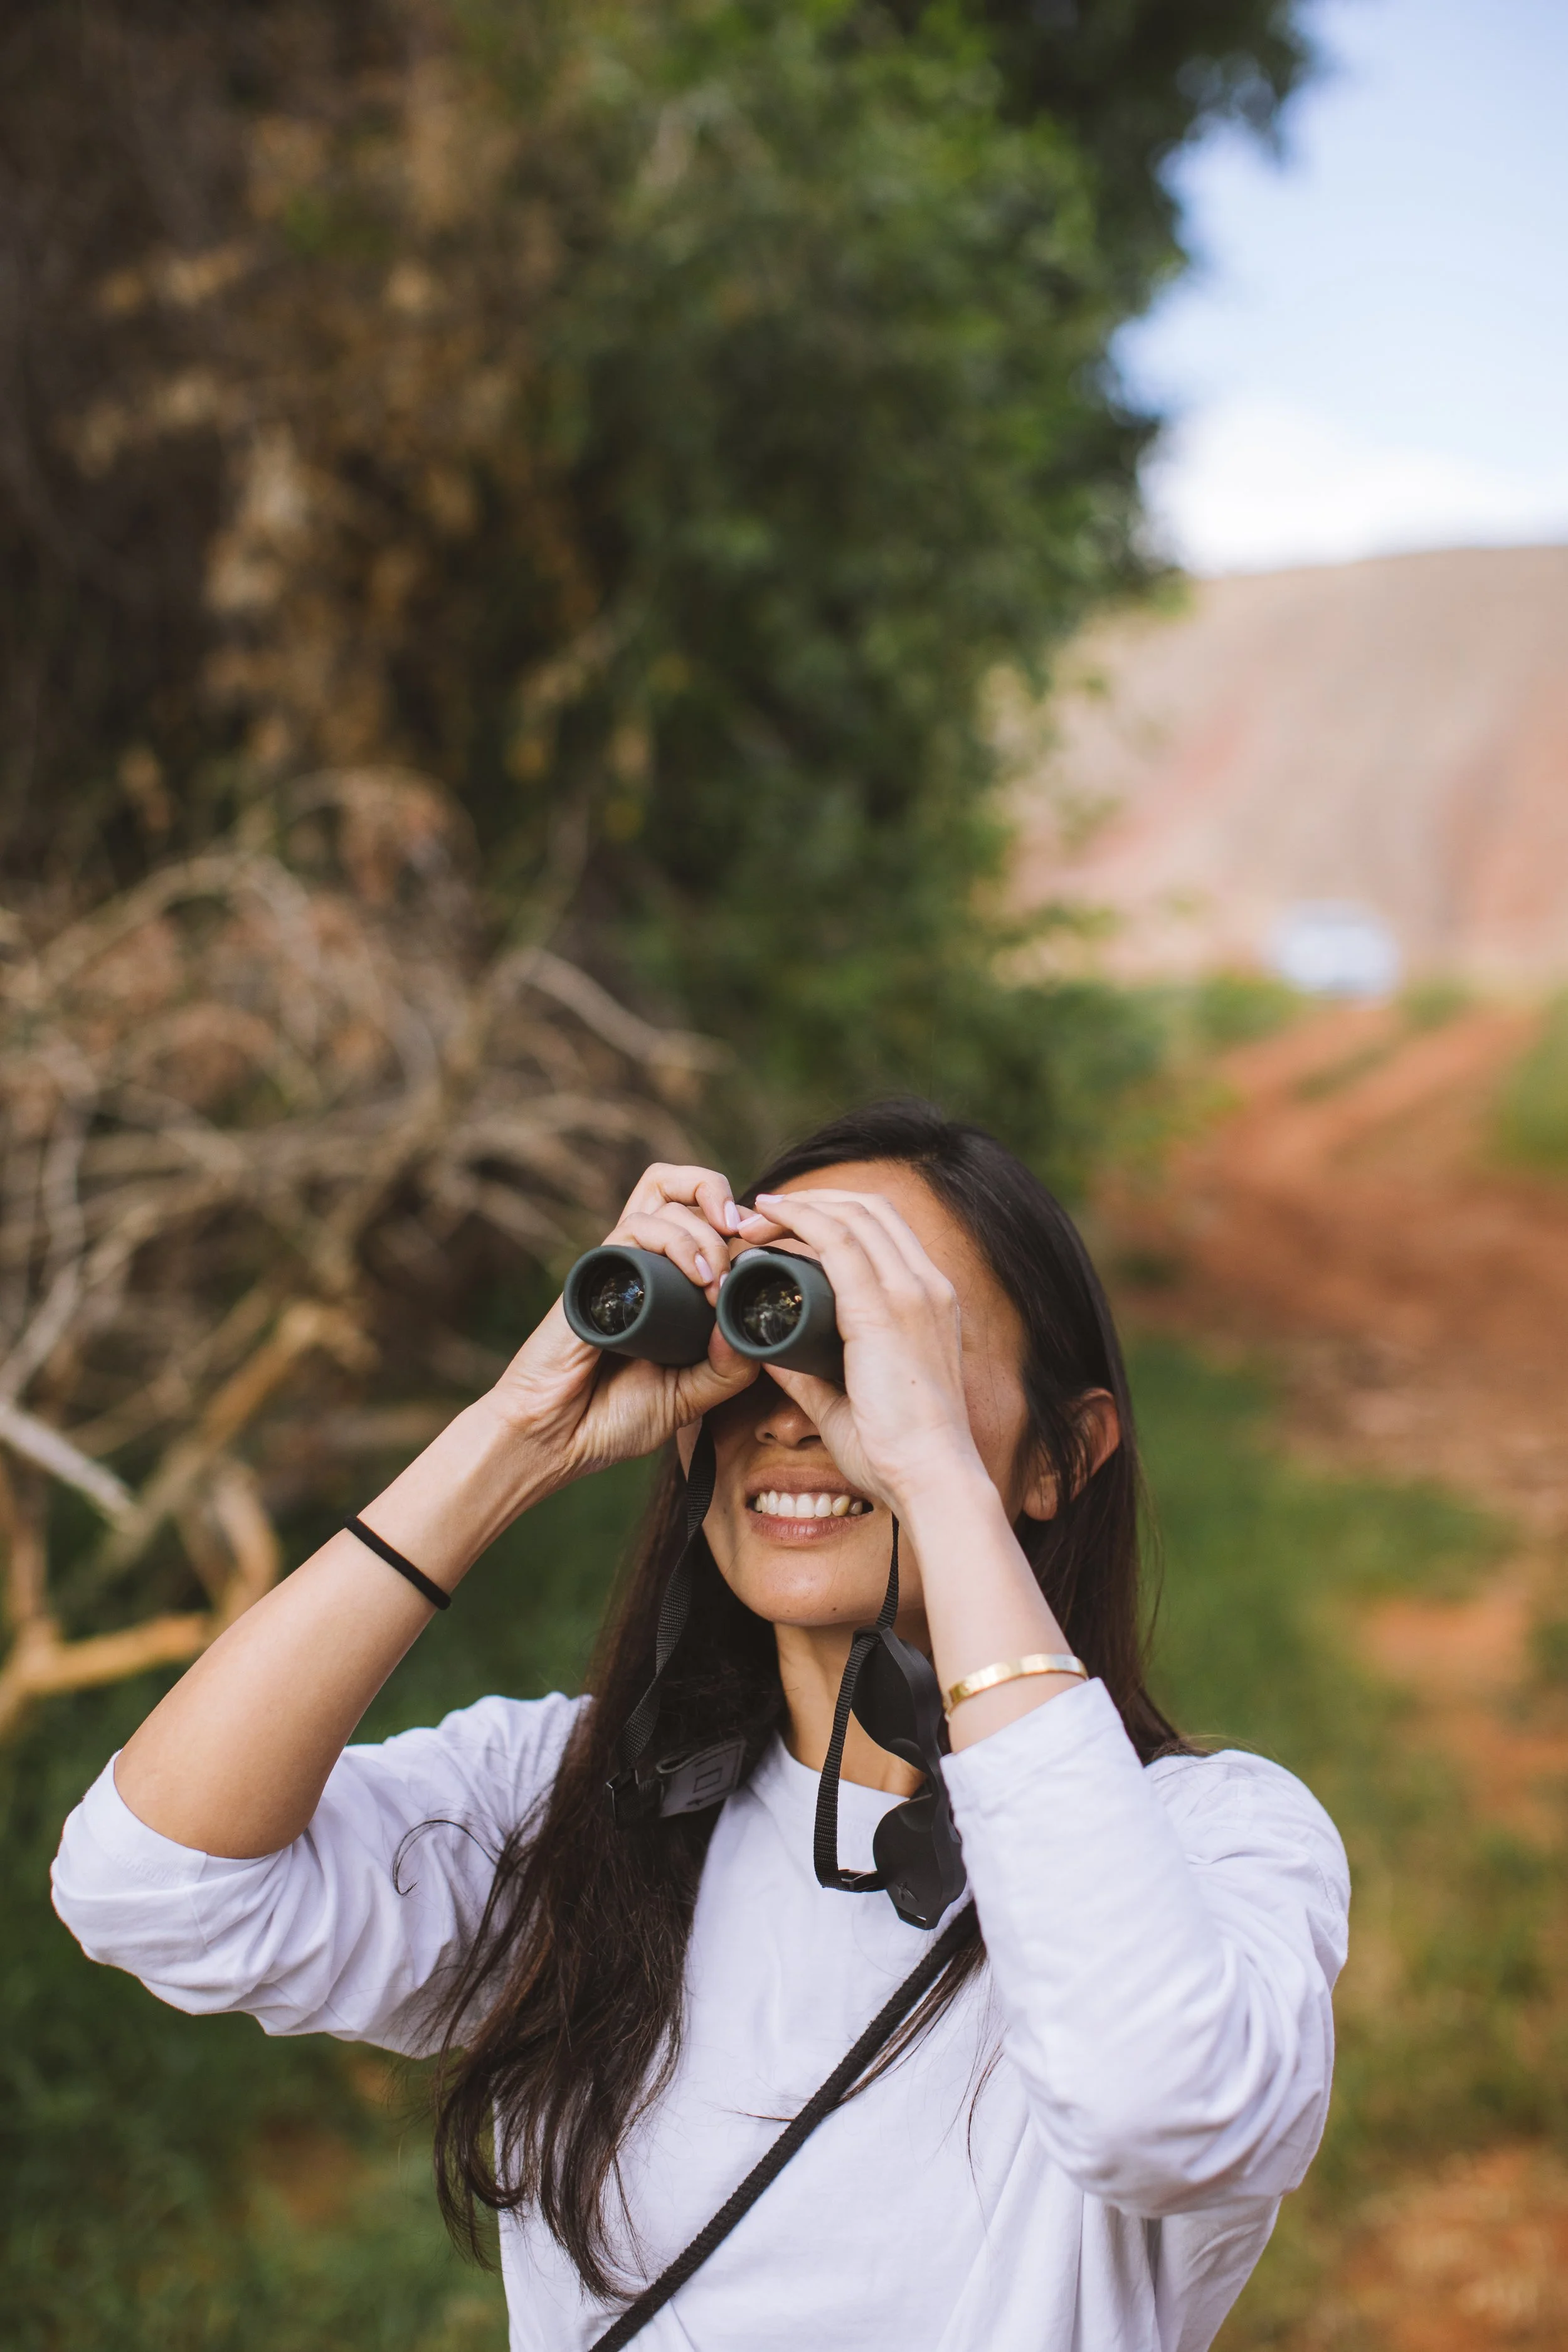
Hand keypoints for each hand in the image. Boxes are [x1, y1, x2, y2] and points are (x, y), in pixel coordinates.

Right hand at [489, 1164, 766, 1486]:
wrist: (556, 1440)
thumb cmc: (614, 1417)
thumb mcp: (692, 1395)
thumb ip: (727, 1368)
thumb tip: (751, 1327)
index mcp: (663, 1282)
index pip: (698, 1215)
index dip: (738, 1222)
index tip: (763, 1259)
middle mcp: (640, 1262)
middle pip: (677, 1185)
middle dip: (721, 1198)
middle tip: (743, 1247)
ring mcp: (615, 1264)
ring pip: (661, 1195)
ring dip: (704, 1230)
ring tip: (716, 1280)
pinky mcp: (592, 1273)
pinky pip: (633, 1228)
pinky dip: (675, 1242)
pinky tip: (698, 1279)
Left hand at [746, 1188, 988, 1517]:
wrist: (931, 1478)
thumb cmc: (896, 1453)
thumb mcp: (847, 1403)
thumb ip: (809, 1377)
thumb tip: (769, 1357)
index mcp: (931, 1302)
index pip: (885, 1230)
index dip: (833, 1213)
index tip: (784, 1225)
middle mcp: (929, 1286)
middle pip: (870, 1208)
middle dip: (811, 1200)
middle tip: (756, 1216)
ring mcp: (912, 1293)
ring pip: (852, 1215)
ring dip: (797, 1206)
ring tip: (751, 1217)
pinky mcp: (885, 1309)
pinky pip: (837, 1241)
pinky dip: (799, 1220)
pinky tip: (769, 1216)